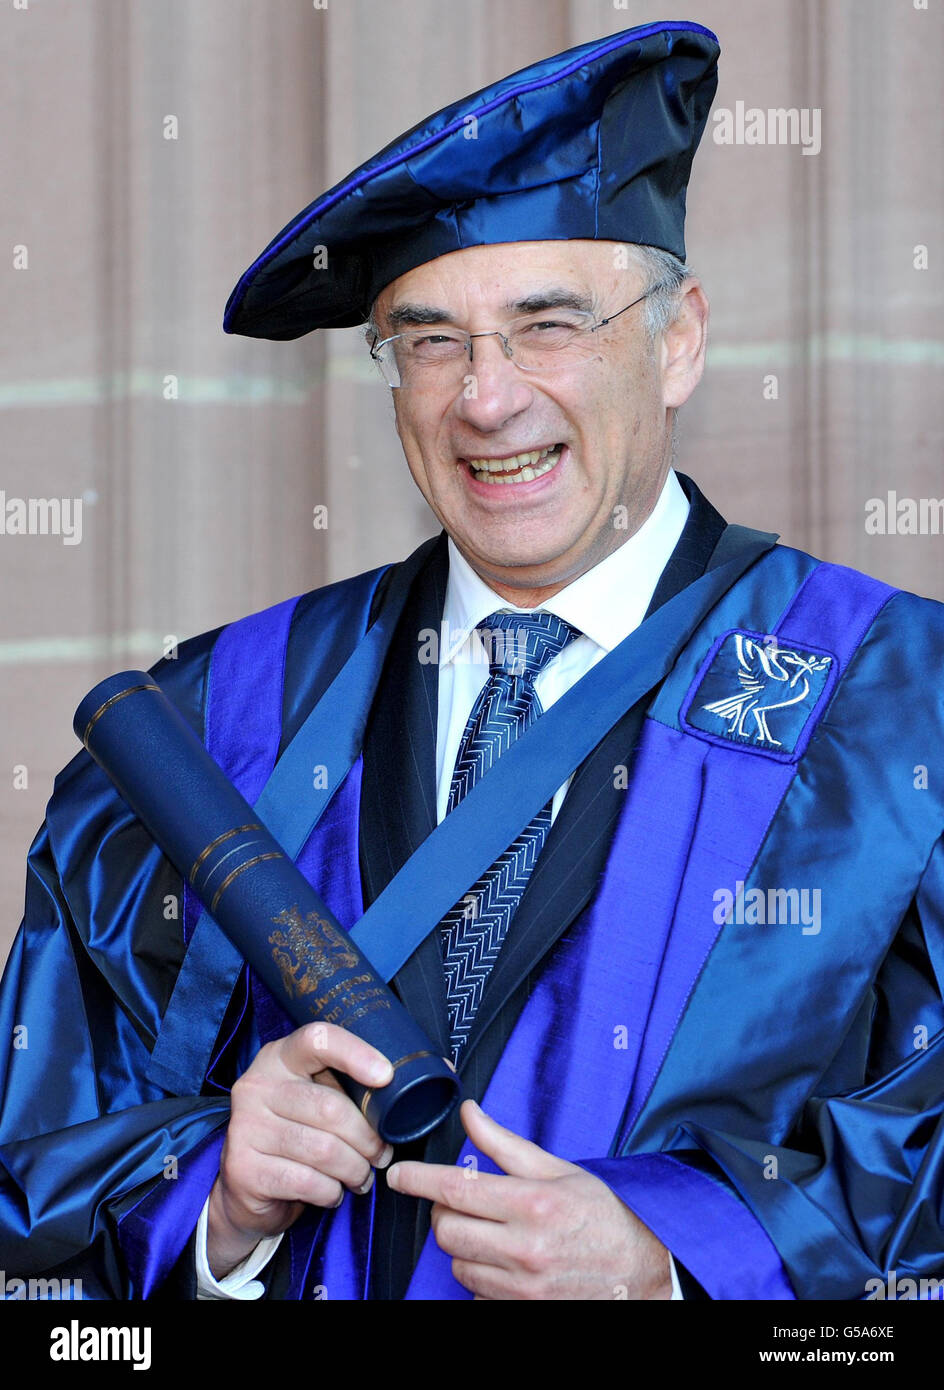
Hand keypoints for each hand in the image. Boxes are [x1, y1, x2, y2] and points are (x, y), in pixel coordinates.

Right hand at [207, 1022, 393, 1277]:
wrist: (246, 1183)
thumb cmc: (299, 1130)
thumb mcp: (321, 1095)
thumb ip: (359, 1083)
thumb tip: (440, 1070)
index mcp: (281, 1056)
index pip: (317, 1039)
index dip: (355, 1054)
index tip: (386, 1077)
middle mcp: (258, 1085)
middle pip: (329, 1108)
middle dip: (368, 1138)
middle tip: (382, 1154)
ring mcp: (246, 1126)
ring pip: (322, 1150)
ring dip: (354, 1170)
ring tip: (362, 1176)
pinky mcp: (243, 1168)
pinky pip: (306, 1181)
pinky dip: (331, 1192)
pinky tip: (333, 1191)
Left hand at [387, 1099, 671, 1299]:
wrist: (639, 1271)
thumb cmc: (601, 1214)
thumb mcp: (557, 1168)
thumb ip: (504, 1144)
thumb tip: (468, 1113)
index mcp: (532, 1204)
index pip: (455, 1190)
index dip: (418, 1179)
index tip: (399, 1174)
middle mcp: (524, 1248)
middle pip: (447, 1230)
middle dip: (444, 1211)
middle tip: (461, 1200)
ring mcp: (521, 1287)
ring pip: (457, 1264)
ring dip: (463, 1244)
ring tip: (490, 1231)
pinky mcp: (520, 1310)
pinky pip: (475, 1293)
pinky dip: (479, 1275)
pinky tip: (502, 1260)